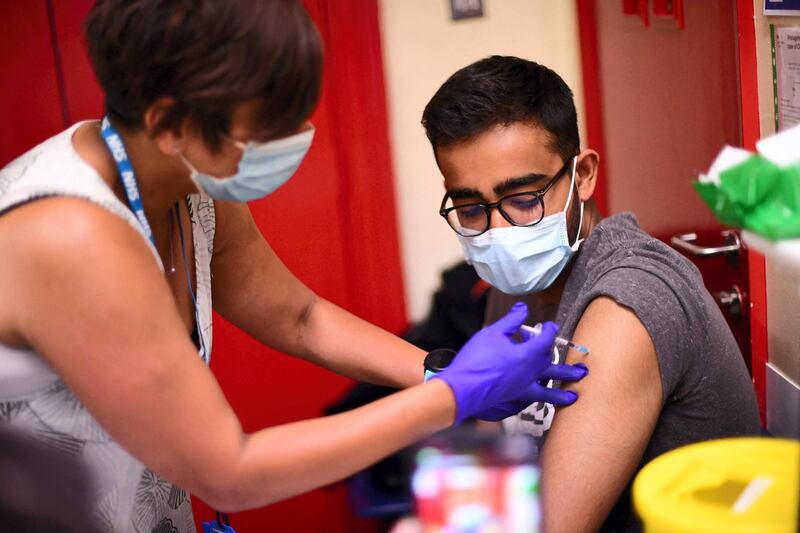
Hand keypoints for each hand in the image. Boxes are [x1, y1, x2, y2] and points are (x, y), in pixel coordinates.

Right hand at [433, 302, 572, 424]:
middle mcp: (530, 373)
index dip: (550, 332)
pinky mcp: (514, 398)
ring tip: (574, 396)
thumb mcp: (493, 333)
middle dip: (568, 367)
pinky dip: (543, 401)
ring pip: (549, 390)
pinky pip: (535, 400)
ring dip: (563, 392)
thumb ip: (511, 321)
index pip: (546, 341)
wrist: (462, 388)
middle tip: (582, 369)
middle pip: (553, 368)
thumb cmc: (476, 358)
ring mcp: (523, 388)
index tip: (551, 327)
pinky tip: (545, 402)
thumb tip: (523, 308)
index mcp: (527, 355)